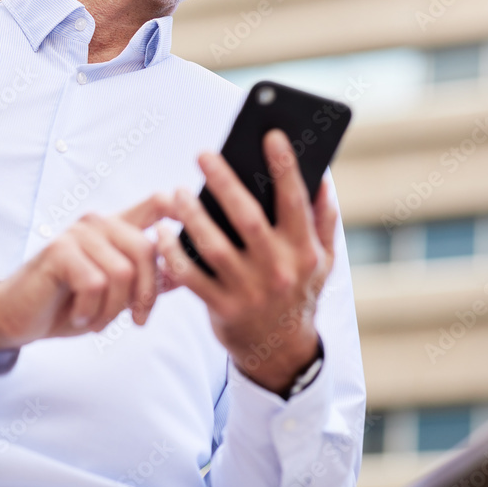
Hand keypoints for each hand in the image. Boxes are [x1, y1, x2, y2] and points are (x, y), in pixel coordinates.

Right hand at [0, 194, 174, 353]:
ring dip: (113, 309)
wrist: (18, 317)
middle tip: (136, 321)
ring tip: (96, 320)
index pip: (154, 205)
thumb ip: (145, 279)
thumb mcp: (115, 294)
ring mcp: (78, 234)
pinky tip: (77, 315)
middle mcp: (98, 223)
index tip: (196, 213)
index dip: (179, 206)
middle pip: (147, 250)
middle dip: (146, 295)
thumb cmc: (67, 303)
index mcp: (115, 229)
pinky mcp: (59, 251)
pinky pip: (95, 283)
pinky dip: (90, 310)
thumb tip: (183, 274)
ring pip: (122, 273)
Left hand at [156, 130, 336, 394]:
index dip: (285, 167)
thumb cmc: (299, 292)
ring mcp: (249, 291)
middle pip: (247, 218)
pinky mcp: (222, 308)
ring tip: (176, 191)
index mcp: (305, 252)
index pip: (296, 201)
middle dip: (224, 182)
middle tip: (203, 154)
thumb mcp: (323, 260)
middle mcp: (279, 270)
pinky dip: (174, 252)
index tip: (271, 135)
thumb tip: (322, 176)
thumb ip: (323, 218)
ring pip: (213, 245)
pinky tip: (164, 230)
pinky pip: (190, 275)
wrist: (280, 352)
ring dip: (192, 214)